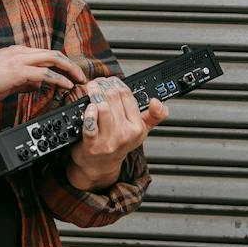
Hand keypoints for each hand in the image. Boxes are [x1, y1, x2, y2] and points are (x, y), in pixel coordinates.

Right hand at [0, 46, 85, 103]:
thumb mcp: (5, 81)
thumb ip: (23, 81)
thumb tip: (38, 85)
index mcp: (16, 52)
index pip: (45, 55)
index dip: (61, 63)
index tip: (71, 74)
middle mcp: (20, 52)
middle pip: (54, 53)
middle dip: (71, 65)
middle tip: (82, 77)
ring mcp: (18, 59)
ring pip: (52, 59)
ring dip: (69, 70)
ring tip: (78, 80)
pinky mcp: (17, 71)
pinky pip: (44, 73)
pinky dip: (58, 79)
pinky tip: (65, 85)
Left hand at [66, 75, 167, 190]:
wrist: (100, 166)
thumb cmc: (118, 144)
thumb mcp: (141, 131)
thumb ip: (155, 116)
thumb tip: (158, 102)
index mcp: (137, 128)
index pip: (128, 95)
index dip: (117, 83)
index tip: (110, 80)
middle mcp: (124, 134)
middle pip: (114, 98)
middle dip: (104, 85)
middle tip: (98, 82)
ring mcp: (108, 140)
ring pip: (103, 107)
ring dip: (95, 94)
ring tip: (92, 90)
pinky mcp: (92, 145)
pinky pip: (90, 125)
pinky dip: (88, 113)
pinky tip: (88, 107)